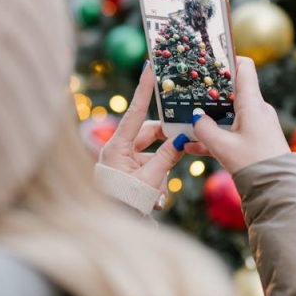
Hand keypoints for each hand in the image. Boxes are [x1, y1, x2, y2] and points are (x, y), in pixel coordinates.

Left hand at [98, 63, 190, 193]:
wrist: (111, 229)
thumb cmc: (126, 203)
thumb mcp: (150, 179)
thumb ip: (168, 157)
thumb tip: (183, 138)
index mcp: (116, 146)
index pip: (136, 112)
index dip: (144, 89)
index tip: (150, 67)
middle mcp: (117, 150)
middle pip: (149, 134)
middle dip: (167, 143)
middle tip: (184, 143)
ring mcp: (122, 162)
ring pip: (152, 154)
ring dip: (160, 170)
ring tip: (156, 191)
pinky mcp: (127, 173)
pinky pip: (147, 168)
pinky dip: (155, 180)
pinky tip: (154, 199)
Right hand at [191, 56, 288, 173]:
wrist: (279, 187)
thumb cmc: (255, 164)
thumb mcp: (223, 147)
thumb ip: (204, 130)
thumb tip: (195, 119)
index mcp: (252, 103)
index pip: (244, 68)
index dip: (228, 59)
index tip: (210, 60)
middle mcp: (257, 109)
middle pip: (232, 90)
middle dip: (209, 92)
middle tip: (188, 92)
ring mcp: (257, 124)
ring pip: (229, 113)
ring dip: (209, 117)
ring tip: (186, 122)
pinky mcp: (256, 138)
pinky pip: (232, 130)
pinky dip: (216, 134)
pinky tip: (193, 147)